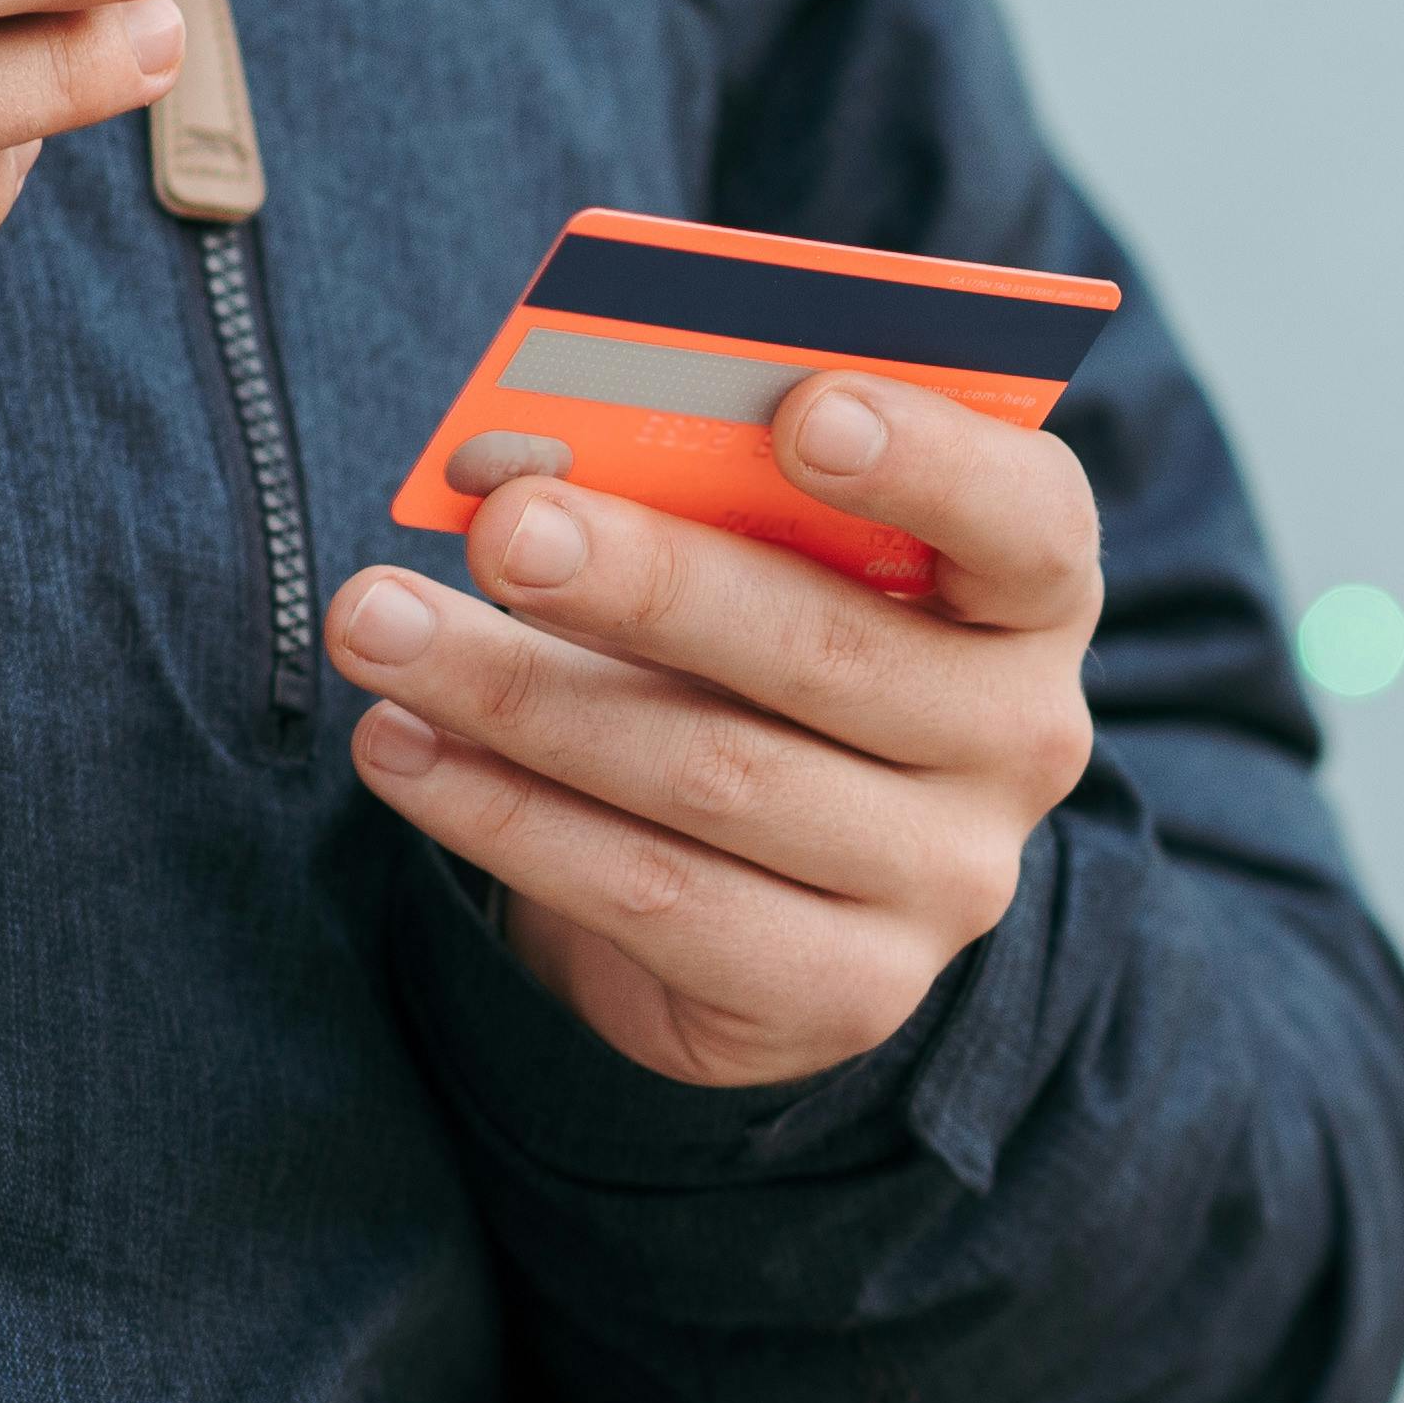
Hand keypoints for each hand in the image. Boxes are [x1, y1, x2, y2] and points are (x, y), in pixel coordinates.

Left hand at [328, 374, 1104, 1088]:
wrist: (764, 891)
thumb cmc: (750, 658)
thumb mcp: (749, 556)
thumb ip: (679, 493)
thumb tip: (505, 459)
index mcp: (1028, 595)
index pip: (1025, 521)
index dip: (927, 461)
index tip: (800, 408)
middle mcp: (1021, 742)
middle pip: (831, 652)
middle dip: (648, 582)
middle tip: (502, 529)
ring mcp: (945, 883)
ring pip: (716, 778)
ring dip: (522, 696)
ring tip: (375, 626)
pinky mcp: (843, 994)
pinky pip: (655, 901)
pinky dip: (507, 820)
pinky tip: (400, 751)